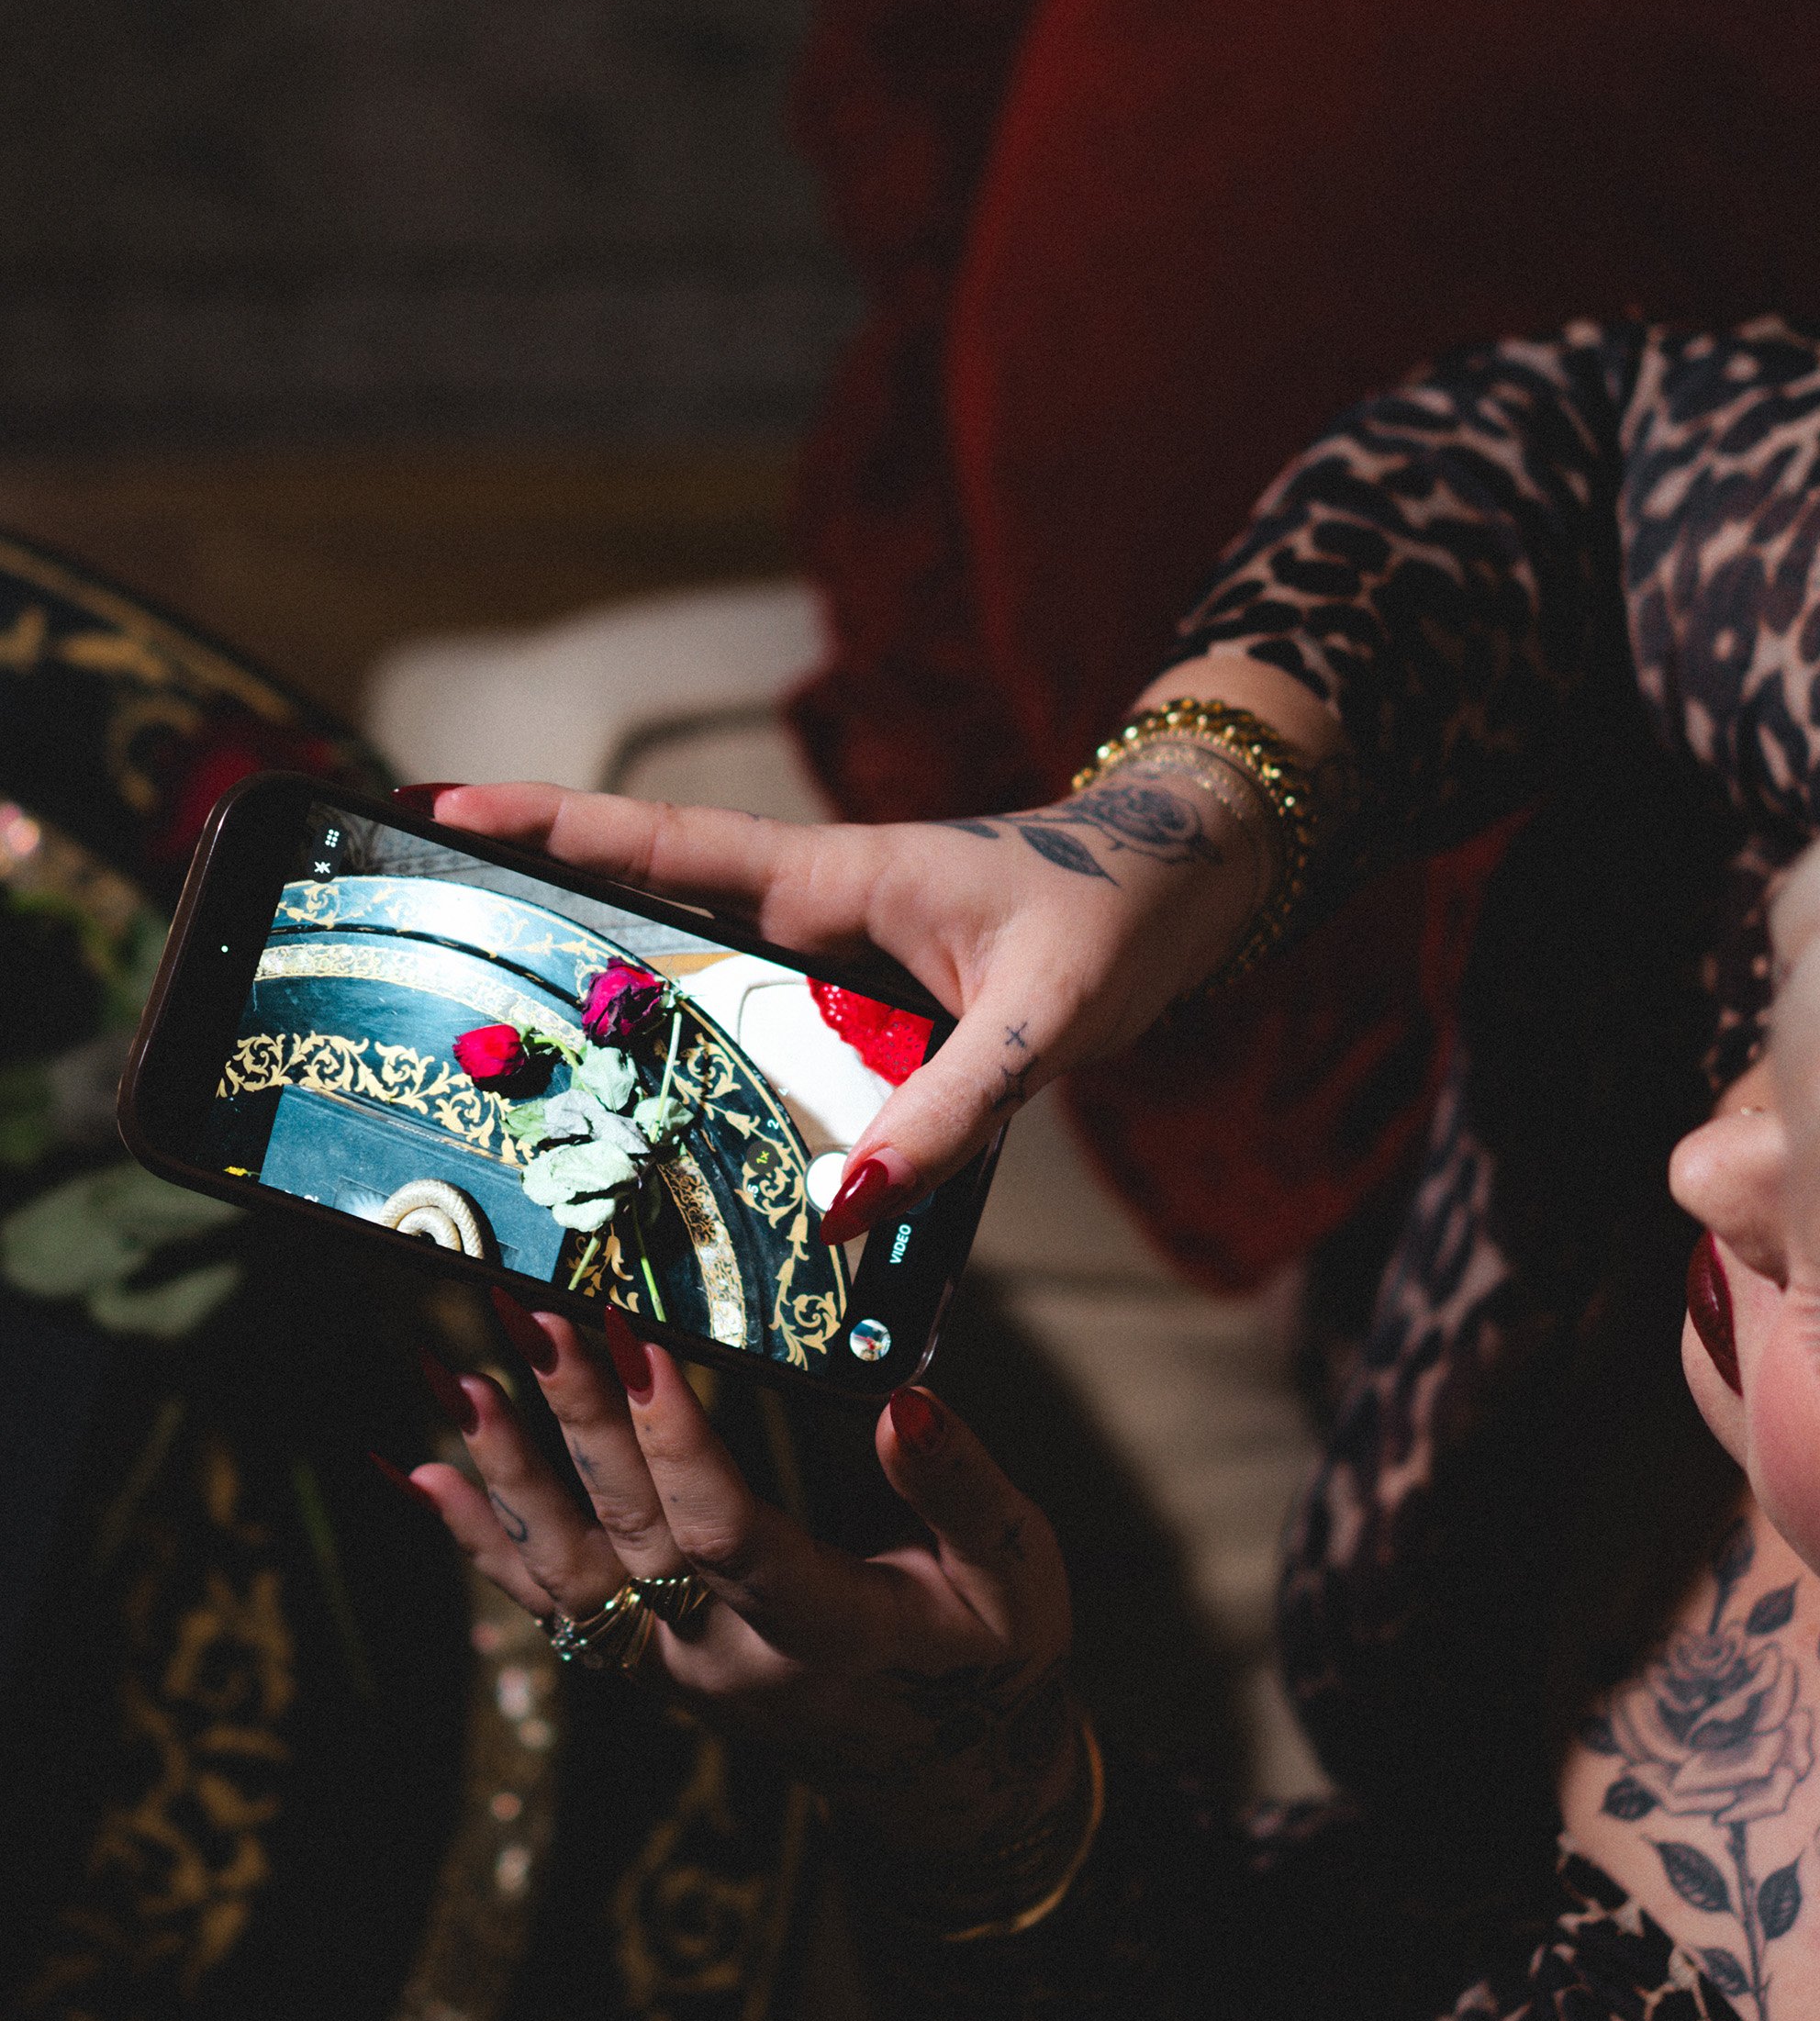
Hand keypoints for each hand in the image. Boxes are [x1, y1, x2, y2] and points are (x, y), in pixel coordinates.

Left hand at [405, 1297, 1079, 1871]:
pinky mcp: (647, 1665)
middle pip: (632, 1535)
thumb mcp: (1015, 1576)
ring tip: (452, 1374)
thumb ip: (959, 1491)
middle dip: (575, 1415)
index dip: (676, 1444)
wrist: (944, 1779)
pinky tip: (419, 1469)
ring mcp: (677, 1671)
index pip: (731, 1538)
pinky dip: (479, 1537)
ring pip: (569, 1574)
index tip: (637, 1344)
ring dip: (504, 1472)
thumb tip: (907, 1406)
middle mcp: (733, 1661)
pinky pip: (550, 1603)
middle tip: (531, 1311)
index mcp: (833, 1634)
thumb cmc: (989, 1659)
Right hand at [421, 651, 1340, 1241]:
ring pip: (698, 999)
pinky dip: (718, 1092)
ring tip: (516, 1081)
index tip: (432, 807)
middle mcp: (813, 917)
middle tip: (424, 964)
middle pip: (643, 922)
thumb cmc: (1120, 913)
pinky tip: (680, 1157)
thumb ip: (948, 1113)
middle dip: (537, 935)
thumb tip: (841, 1213)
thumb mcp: (1043, 1018)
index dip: (546, 828)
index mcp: (831, 878)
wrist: (1192, 888)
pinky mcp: (867, 1019)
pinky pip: (768, 1056)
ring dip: (618, 1029)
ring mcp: (833, 968)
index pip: (661, 845)